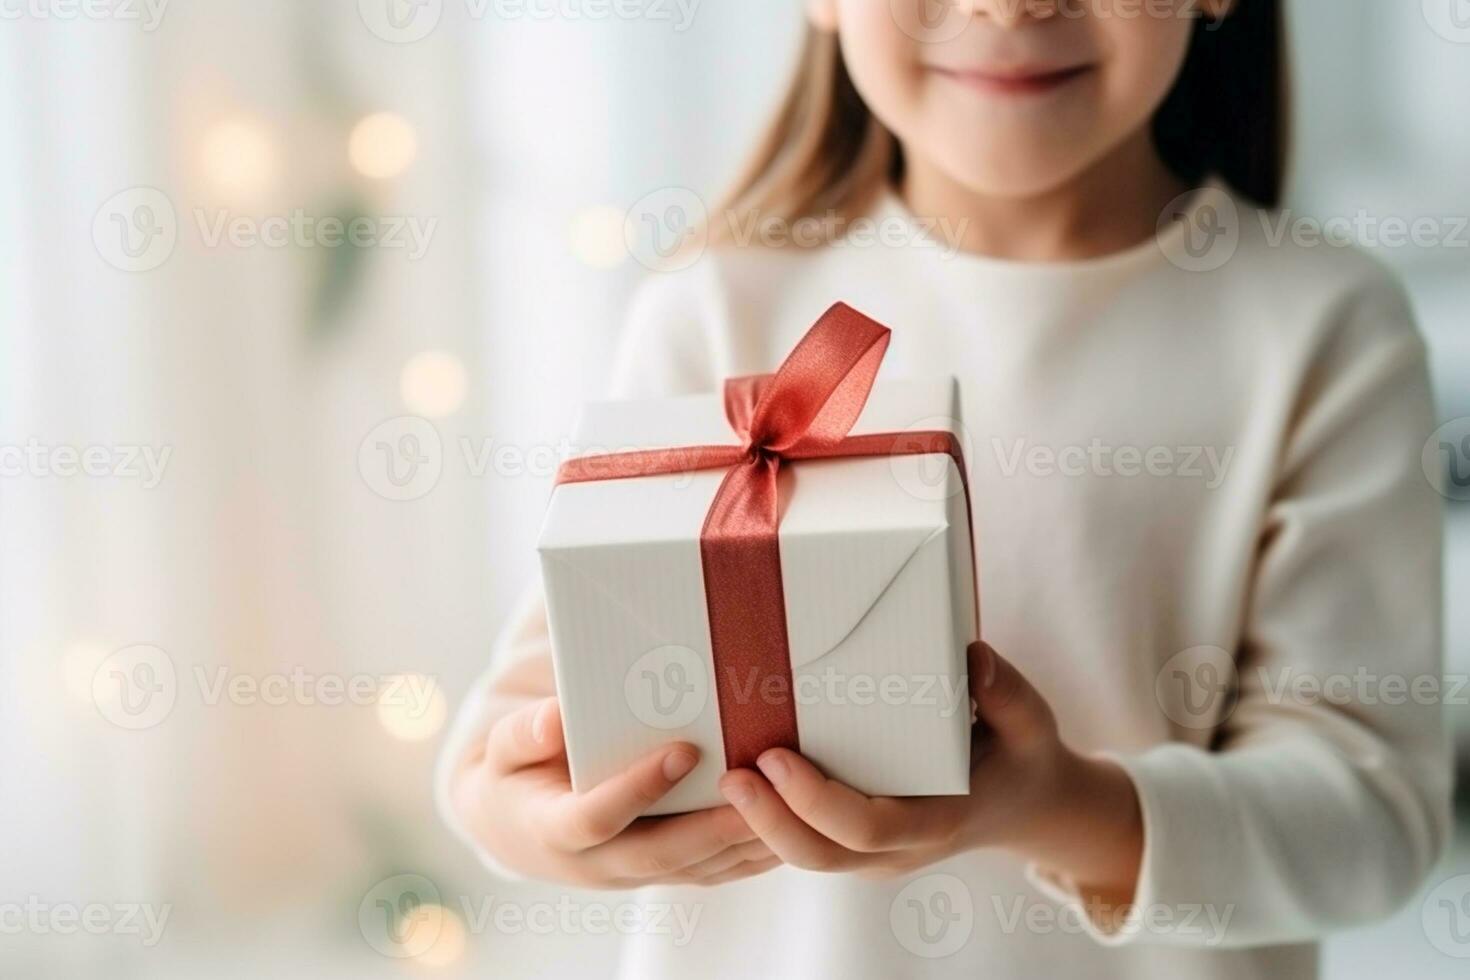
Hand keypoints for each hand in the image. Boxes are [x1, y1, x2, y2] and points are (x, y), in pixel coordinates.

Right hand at [452, 697, 778, 887]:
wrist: (521, 827)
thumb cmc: (515, 775)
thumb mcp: (503, 749)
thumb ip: (525, 733)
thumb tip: (554, 718)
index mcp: (555, 831)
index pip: (597, 818)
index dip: (637, 788)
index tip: (682, 750)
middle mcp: (598, 865)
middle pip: (661, 854)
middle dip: (712, 826)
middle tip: (757, 789)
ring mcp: (634, 876)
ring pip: (696, 869)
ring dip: (742, 842)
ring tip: (787, 803)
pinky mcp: (663, 875)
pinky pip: (713, 872)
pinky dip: (750, 854)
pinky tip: (787, 824)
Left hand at [716, 643, 1142, 901]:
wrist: (1027, 801)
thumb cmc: (1021, 753)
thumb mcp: (1030, 720)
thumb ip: (1006, 692)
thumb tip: (973, 659)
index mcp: (939, 820)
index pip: (868, 827)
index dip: (815, 799)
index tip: (778, 757)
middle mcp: (901, 848)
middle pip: (820, 854)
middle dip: (768, 820)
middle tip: (731, 772)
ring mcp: (876, 853)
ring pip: (805, 855)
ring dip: (759, 822)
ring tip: (725, 773)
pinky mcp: (858, 842)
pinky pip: (806, 840)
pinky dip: (771, 818)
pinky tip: (740, 778)